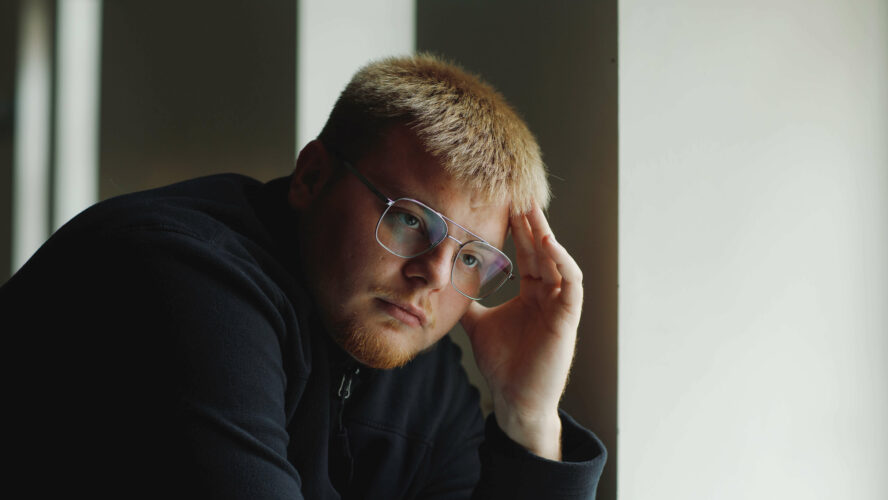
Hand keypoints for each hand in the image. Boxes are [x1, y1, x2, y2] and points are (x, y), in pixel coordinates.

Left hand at [460, 204, 582, 460]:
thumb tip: (446, 286)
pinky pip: (572, 283)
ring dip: (548, 236)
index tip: (504, 203)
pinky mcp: (568, 319)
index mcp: (532, 294)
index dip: (518, 228)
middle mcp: (549, 295)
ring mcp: (560, 306)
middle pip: (543, 250)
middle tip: (520, 193)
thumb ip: (468, 304)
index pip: (527, 253)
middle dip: (532, 222)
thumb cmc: (503, 365)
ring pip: (560, 261)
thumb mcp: (478, 325)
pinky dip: (563, 262)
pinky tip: (548, 244)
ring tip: (533, 212)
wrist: (514, 400)